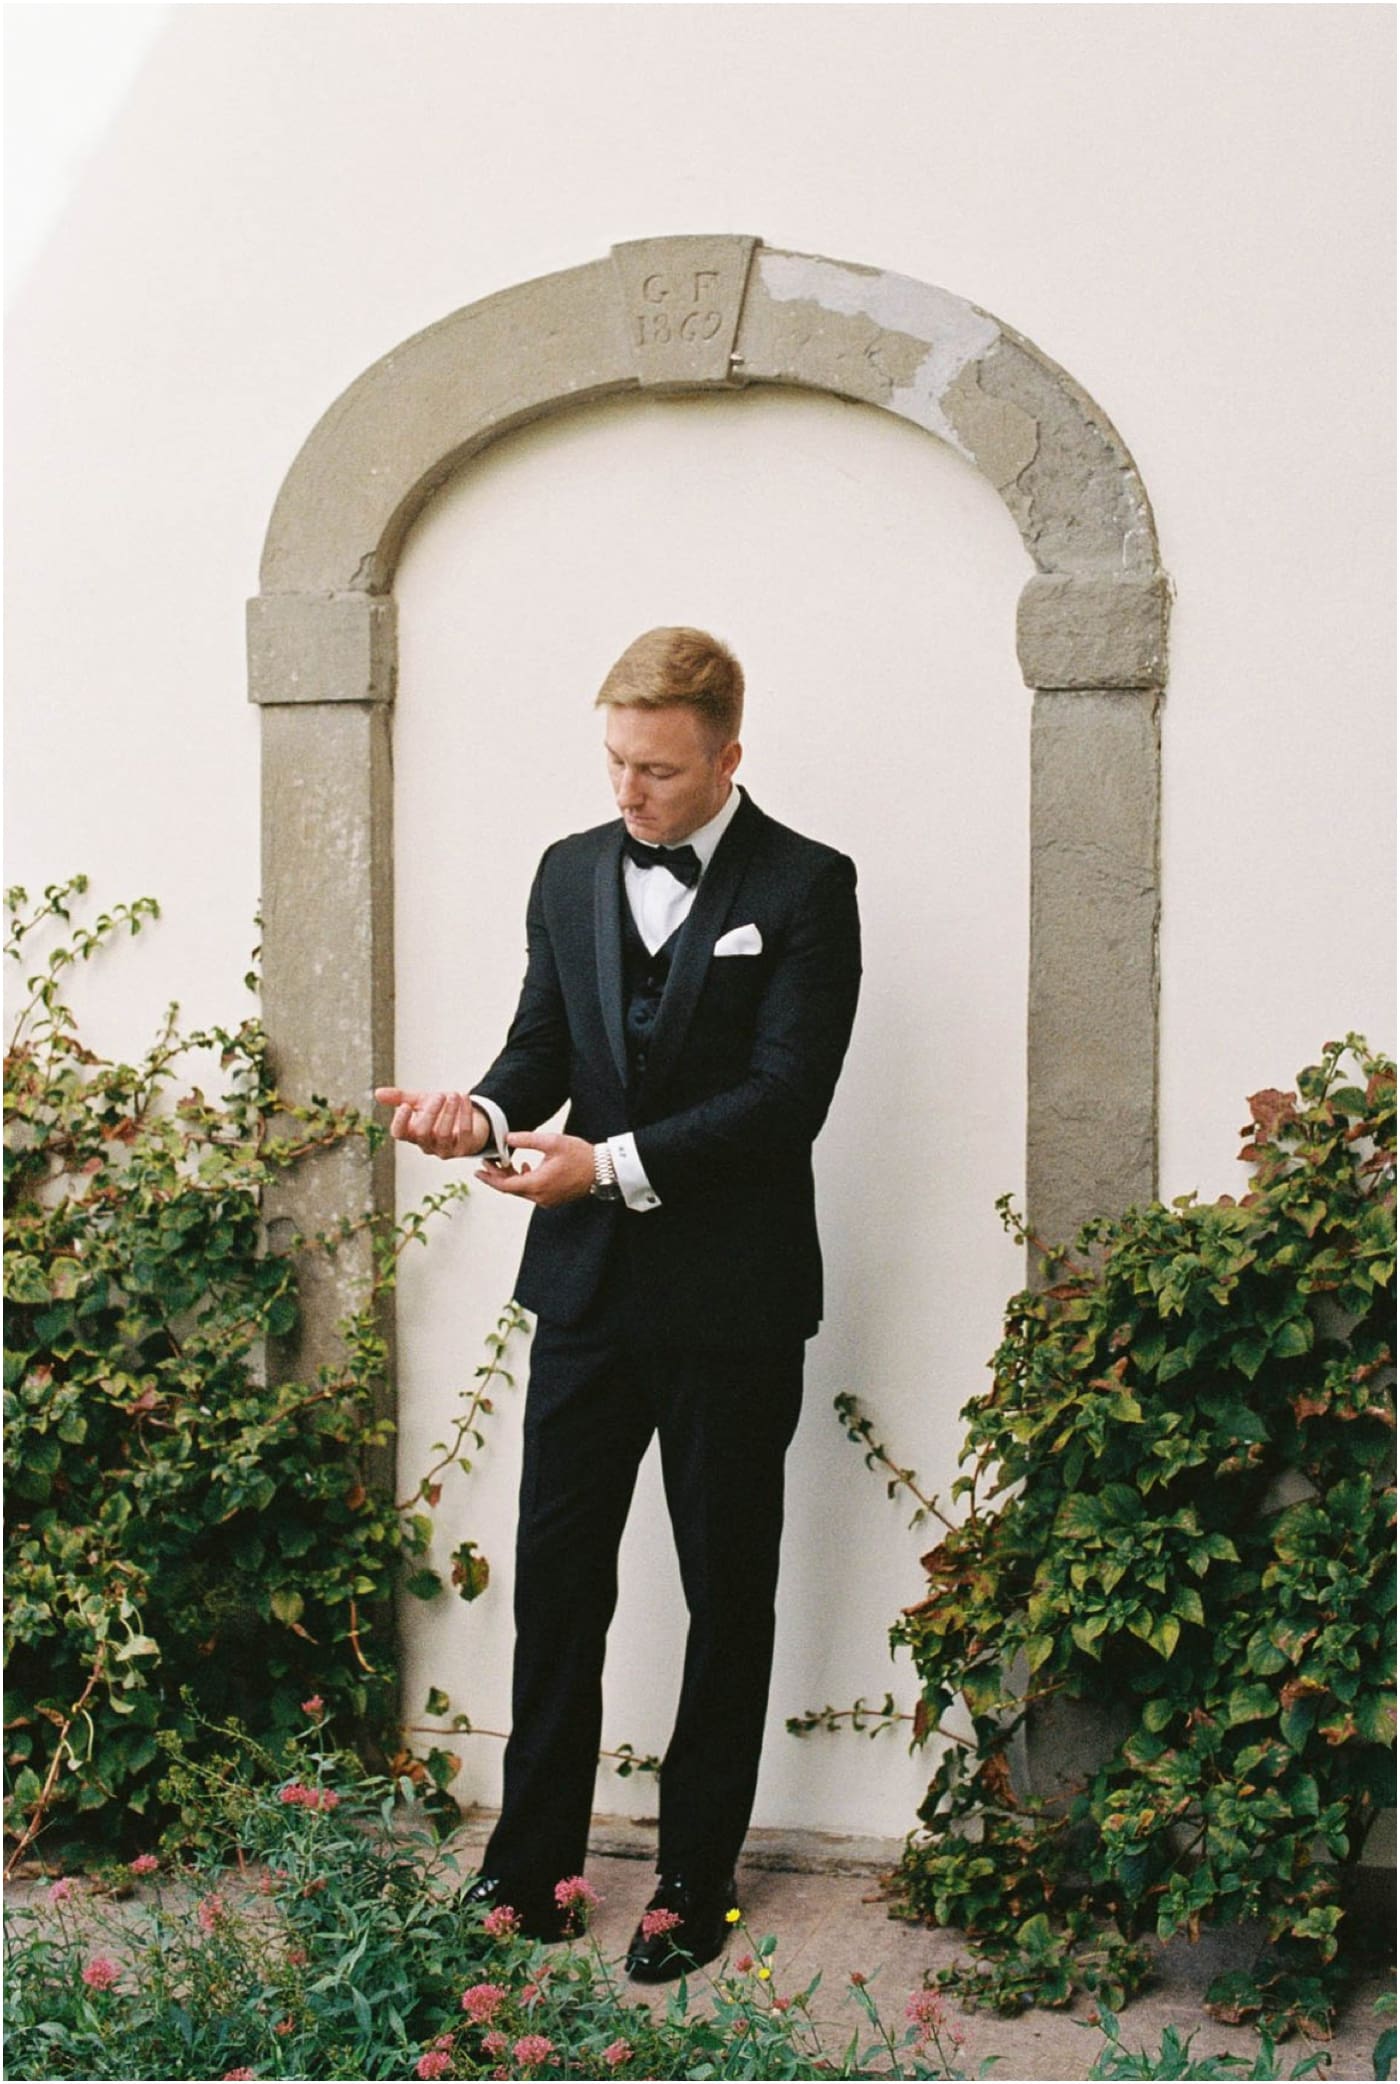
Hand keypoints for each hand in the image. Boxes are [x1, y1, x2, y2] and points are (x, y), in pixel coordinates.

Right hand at [374, 1088, 489, 1160]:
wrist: (466, 1119)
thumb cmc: (439, 1111)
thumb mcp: (419, 1102)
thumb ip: (400, 1098)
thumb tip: (377, 1093)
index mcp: (412, 1133)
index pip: (399, 1134)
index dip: (400, 1122)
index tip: (405, 1106)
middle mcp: (426, 1144)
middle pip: (421, 1133)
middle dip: (430, 1113)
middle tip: (439, 1096)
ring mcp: (444, 1149)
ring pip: (443, 1134)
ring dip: (449, 1113)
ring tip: (454, 1095)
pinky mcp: (463, 1148)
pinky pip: (464, 1132)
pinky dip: (465, 1114)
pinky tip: (464, 1099)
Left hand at [476, 1131, 596, 1208]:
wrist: (602, 1169)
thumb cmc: (580, 1155)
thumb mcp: (552, 1141)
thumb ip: (527, 1139)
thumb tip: (506, 1137)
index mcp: (538, 1184)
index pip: (505, 1185)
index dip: (489, 1178)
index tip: (478, 1171)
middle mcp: (540, 1196)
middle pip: (511, 1189)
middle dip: (497, 1176)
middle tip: (488, 1162)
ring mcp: (547, 1200)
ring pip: (521, 1190)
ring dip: (510, 1178)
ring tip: (504, 1162)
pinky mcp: (553, 1199)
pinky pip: (532, 1192)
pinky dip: (524, 1180)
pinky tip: (525, 1166)